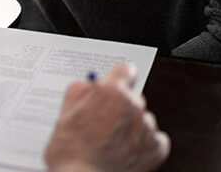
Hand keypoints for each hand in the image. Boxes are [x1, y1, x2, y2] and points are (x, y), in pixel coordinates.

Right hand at [43, 62, 169, 171]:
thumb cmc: (70, 151)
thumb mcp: (63, 115)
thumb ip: (77, 92)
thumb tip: (86, 86)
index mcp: (111, 93)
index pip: (125, 69)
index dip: (118, 77)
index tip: (115, 83)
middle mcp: (133, 106)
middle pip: (132, 96)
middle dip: (120, 106)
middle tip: (103, 122)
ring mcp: (146, 128)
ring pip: (142, 118)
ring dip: (131, 125)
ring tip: (112, 141)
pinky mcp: (156, 148)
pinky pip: (155, 137)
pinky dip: (143, 143)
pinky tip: (127, 150)